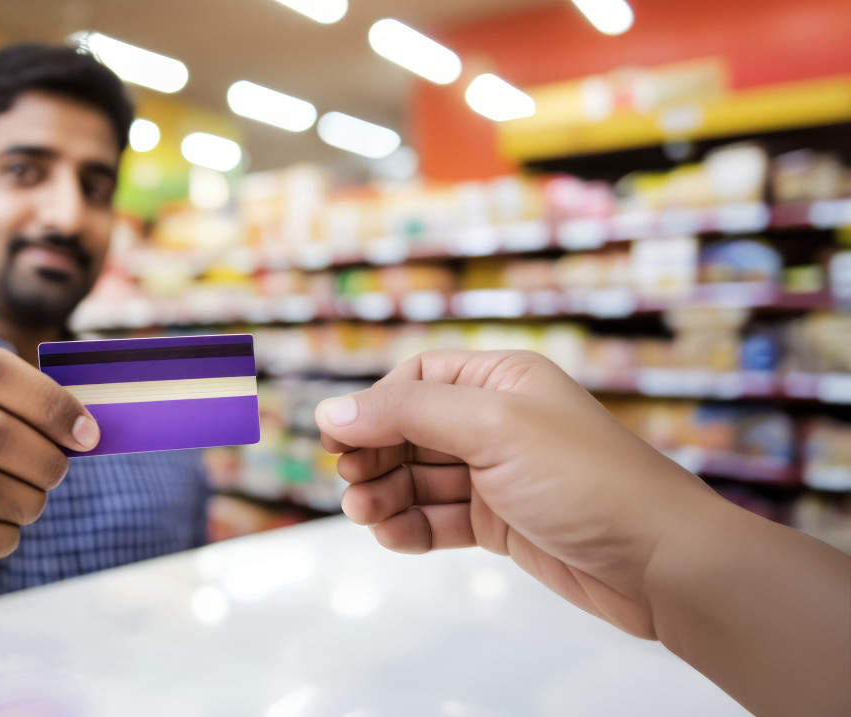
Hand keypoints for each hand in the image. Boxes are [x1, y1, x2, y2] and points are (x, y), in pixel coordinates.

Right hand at [314, 350, 720, 638]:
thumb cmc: (590, 481)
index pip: (417, 380)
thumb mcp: (492, 428)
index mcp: (503, 380)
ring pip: (419, 477)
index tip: (338, 440)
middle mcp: (499, 421)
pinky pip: (439, 518)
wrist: (661, 562)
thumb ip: (407, 415)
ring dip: (385, 494)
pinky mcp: (502, 522)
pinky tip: (394, 535)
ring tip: (366, 514)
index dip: (374, 407)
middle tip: (352, 485)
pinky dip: (411, 526)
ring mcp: (499, 474)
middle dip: (375, 456)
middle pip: (410, 430)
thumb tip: (333, 411)